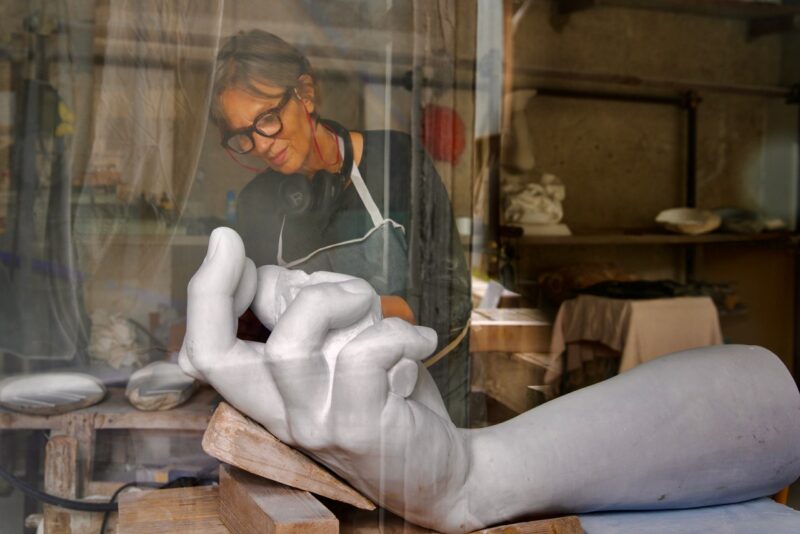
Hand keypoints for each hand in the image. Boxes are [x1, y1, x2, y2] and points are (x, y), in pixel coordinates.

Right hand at [179, 227, 470, 530]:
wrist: (442, 469)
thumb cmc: (391, 398)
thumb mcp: (345, 349)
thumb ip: (311, 316)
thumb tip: (283, 277)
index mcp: (270, 394)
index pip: (208, 350)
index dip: (206, 292)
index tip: (226, 243)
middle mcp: (281, 414)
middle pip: (219, 354)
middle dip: (234, 287)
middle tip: (274, 261)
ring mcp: (316, 425)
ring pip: (292, 345)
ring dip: (339, 301)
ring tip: (376, 309)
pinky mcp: (359, 429)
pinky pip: (363, 357)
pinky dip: (397, 332)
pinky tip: (420, 341)